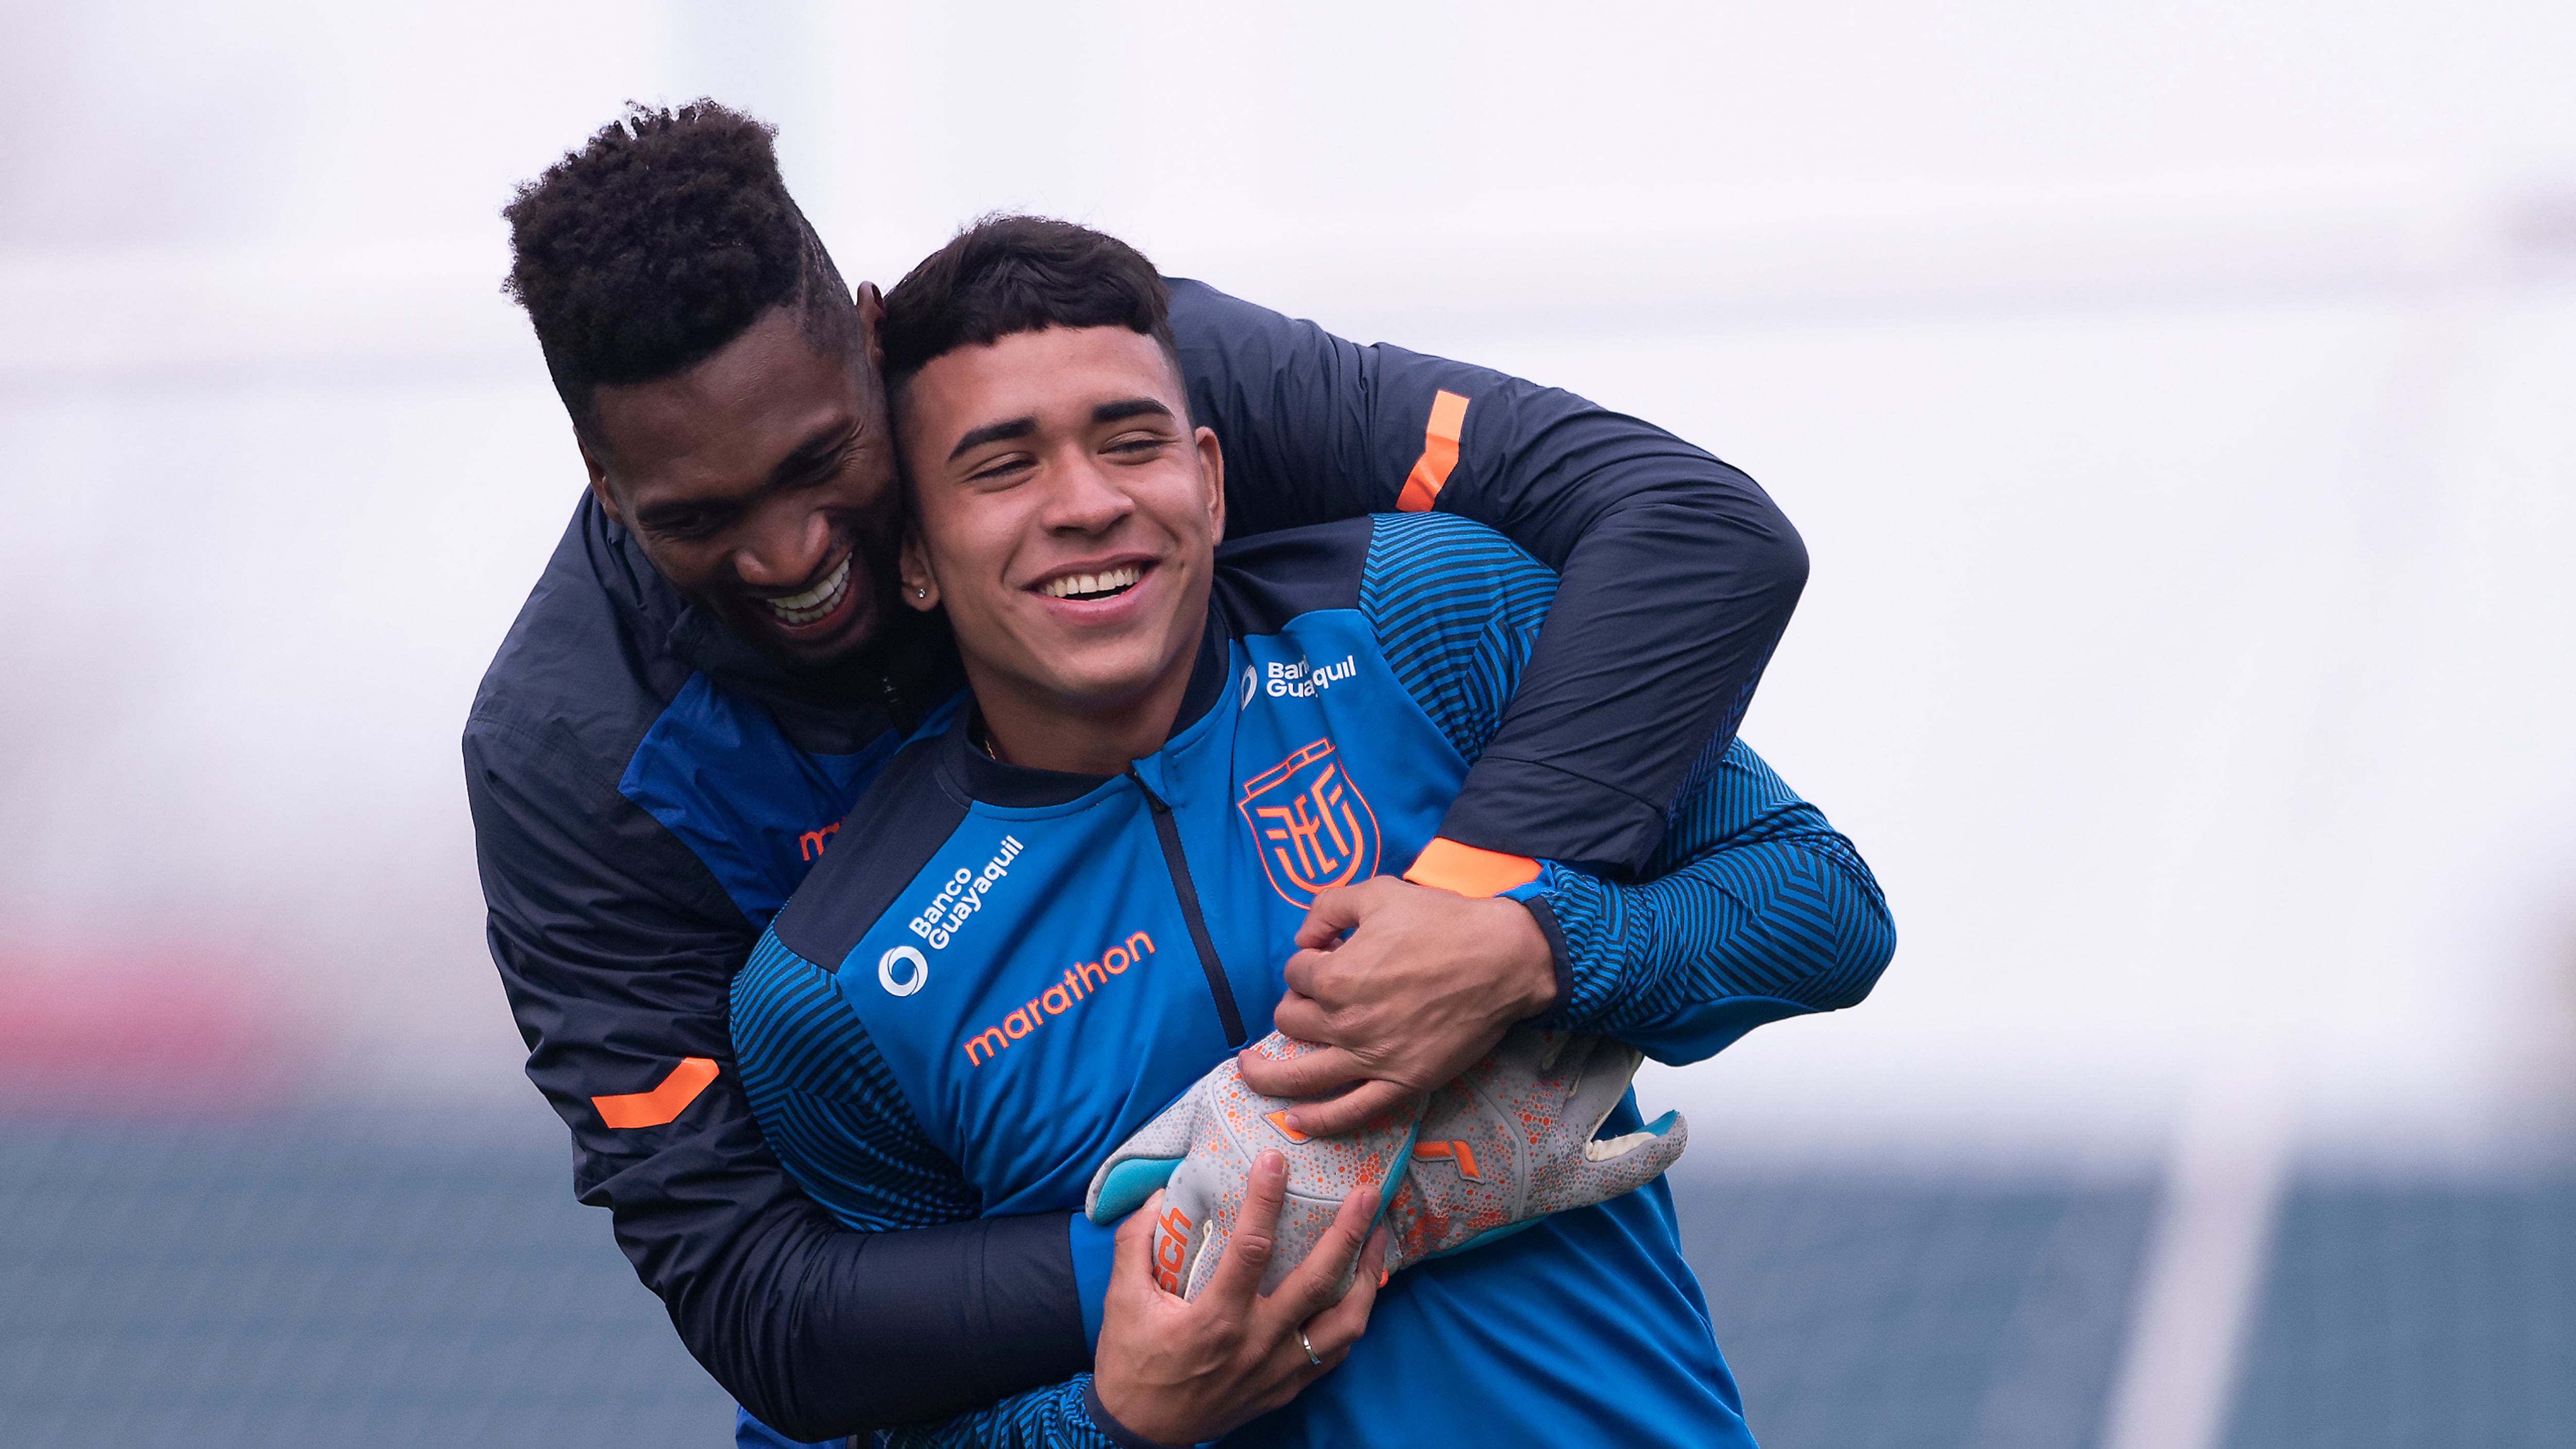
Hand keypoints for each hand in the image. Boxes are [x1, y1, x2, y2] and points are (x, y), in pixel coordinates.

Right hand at [1092, 1151, 1389, 1444]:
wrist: (1141, 1433)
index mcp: (1216, 1319)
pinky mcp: (1287, 1387)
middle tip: (1368, 1193)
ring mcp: (1278, 1369)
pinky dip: (1354, 1319)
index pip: (1251, 1247)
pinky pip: (1335, 1353)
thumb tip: (1156, 1197)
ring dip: (1368, 1277)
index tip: (1275, 1160)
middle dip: (1349, 1233)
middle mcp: (1257, 1343)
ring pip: (1344, 1322)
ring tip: (1379, 1238)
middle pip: (1318, 1281)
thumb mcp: (1121, 1301)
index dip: (1265, 1199)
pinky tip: (1361, 1292)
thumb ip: (1135, 1244)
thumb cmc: (1131, 1365)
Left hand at [1237, 876, 1556, 1136]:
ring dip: (1267, 1075)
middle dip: (1293, 1005)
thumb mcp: (1379, 891)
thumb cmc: (1443, 922)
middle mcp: (1345, 1022)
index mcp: (1336, 975)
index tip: (1327, 955)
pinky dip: (1318, 1121)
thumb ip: (1328, 907)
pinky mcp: (1401, 1082)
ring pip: (1301, 1075)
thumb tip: (1305, 936)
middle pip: (1290, 1021)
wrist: (1504, 959)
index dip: (1308, 960)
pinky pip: (1350, 1112)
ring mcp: (1372, 1058)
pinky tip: (1295, 1121)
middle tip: (1312, 997)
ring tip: (1249, 1073)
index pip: (1296, 973)